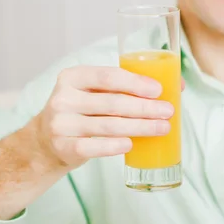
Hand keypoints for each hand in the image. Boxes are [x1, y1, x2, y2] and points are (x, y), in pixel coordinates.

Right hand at [32, 66, 180, 168]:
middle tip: (168, 111)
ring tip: (162, 128)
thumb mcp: (95, 93)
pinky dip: (113, 146)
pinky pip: (92, 147)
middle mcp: (63, 98)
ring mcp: (60, 123)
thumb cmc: (83, 112)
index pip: (108, 76)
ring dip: (139, 127)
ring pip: (108, 125)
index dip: (135, 82)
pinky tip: (131, 144)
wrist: (46, 142)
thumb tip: (177, 85)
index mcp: (73, 77)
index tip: (159, 90)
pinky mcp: (62, 146)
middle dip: (145, 107)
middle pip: (112, 102)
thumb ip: (126, 87)